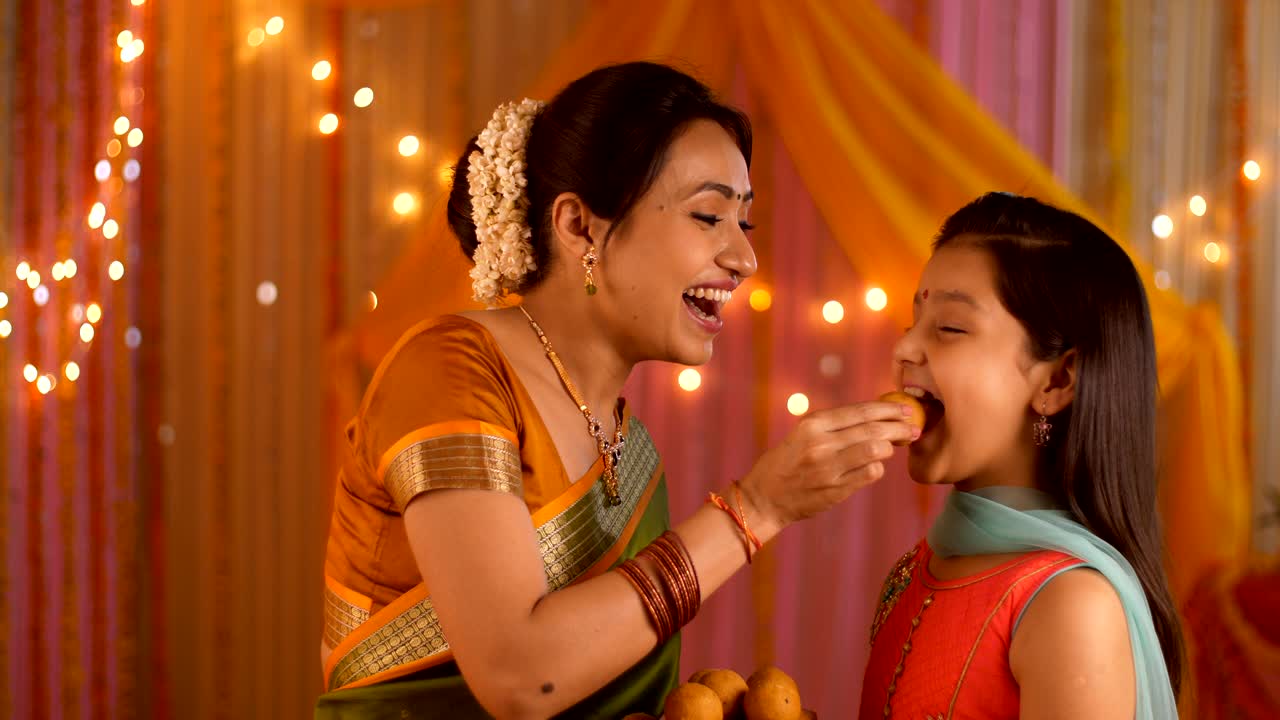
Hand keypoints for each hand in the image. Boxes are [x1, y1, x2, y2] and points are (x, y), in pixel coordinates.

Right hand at [739, 400, 917, 533]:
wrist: (764, 498)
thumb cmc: (786, 462)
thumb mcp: (802, 435)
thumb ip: (833, 426)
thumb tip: (875, 416)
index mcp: (812, 424)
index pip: (860, 411)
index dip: (887, 408)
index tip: (904, 408)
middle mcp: (821, 443)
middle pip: (873, 429)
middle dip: (899, 427)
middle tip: (913, 428)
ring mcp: (829, 468)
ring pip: (876, 451)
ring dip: (890, 448)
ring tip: (893, 447)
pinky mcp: (836, 489)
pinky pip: (870, 474)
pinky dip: (878, 468)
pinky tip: (874, 467)